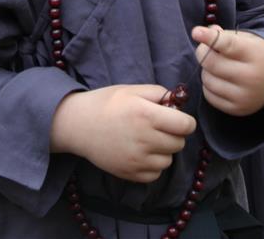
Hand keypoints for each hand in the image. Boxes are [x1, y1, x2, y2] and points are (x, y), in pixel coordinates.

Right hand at [50, 84, 195, 182]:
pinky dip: (152, 164)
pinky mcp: (131, 174)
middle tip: (157, 127)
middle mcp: (145, 139)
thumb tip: (177, 105)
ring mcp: (138, 160)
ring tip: (146, 140)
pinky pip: (156, 173)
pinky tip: (139, 152)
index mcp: (147, 115)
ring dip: (162, 150)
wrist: (77, 125)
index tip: (176, 118)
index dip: (184, 121)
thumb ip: (158, 93)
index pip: (186, 126)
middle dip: (173, 134)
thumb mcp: (131, 90)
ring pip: (168, 160)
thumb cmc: (106, 104)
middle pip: (179, 143)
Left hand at [192, 25, 263, 116]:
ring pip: (207, 80)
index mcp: (254, 53)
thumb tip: (201, 33)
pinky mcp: (237, 108)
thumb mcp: (245, 39)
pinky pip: (209, 95)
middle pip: (211, 62)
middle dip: (202, 52)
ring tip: (217, 66)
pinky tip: (219, 80)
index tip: (196, 32)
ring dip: (206, 70)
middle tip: (206, 49)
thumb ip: (223, 35)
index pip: (228, 44)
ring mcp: (244, 95)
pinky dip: (208, 86)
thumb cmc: (255, 54)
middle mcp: (251, 76)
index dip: (210, 38)